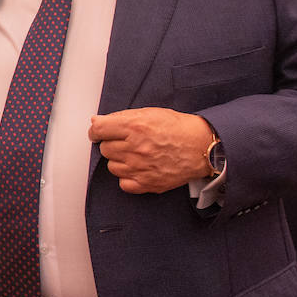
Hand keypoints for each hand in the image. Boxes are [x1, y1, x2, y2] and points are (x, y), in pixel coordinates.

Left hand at [88, 108, 213, 194]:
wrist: (200, 147)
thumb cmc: (176, 128)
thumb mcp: (149, 113)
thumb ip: (119, 117)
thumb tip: (95, 121)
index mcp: (135, 126)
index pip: (98, 130)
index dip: (95, 131)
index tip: (98, 133)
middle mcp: (136, 148)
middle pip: (105, 149)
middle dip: (113, 144)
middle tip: (128, 142)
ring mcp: (141, 168)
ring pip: (112, 166)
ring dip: (120, 160)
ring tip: (136, 154)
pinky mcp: (147, 183)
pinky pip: (123, 183)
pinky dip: (128, 177)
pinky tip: (139, 168)